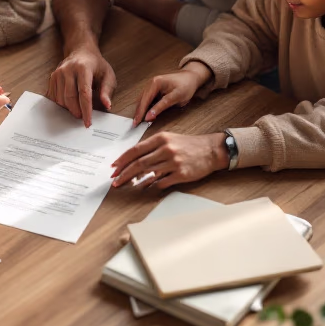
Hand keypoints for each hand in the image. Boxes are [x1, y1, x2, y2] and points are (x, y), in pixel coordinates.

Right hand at [47, 45, 116, 126]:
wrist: (81, 51)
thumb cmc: (96, 65)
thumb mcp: (108, 74)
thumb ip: (107, 90)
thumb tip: (107, 105)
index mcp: (83, 68)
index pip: (84, 93)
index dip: (86, 110)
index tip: (87, 122)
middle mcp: (68, 69)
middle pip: (70, 97)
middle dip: (77, 111)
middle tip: (83, 118)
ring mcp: (58, 73)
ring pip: (60, 99)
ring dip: (69, 108)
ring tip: (78, 108)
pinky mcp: (52, 77)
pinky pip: (54, 97)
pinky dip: (61, 104)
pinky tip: (69, 104)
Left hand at [111, 132, 228, 188]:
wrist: (211, 150)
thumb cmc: (188, 144)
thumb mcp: (169, 139)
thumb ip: (152, 147)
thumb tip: (133, 159)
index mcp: (161, 138)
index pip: (136, 150)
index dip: (122, 160)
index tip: (114, 167)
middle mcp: (166, 149)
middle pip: (139, 163)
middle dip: (124, 173)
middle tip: (114, 180)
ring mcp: (174, 162)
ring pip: (148, 173)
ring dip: (134, 180)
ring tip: (125, 185)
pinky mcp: (181, 174)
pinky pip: (162, 182)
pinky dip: (151, 185)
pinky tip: (145, 187)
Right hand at [131, 62, 212, 125]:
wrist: (190, 78)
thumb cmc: (185, 86)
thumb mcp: (175, 97)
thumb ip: (161, 106)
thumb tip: (149, 116)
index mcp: (155, 83)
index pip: (145, 100)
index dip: (140, 113)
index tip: (137, 123)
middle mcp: (151, 83)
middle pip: (141, 100)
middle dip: (138, 112)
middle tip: (135, 124)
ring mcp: (151, 85)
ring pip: (142, 100)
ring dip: (141, 110)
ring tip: (139, 121)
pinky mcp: (154, 89)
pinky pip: (147, 99)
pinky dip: (145, 107)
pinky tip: (146, 114)